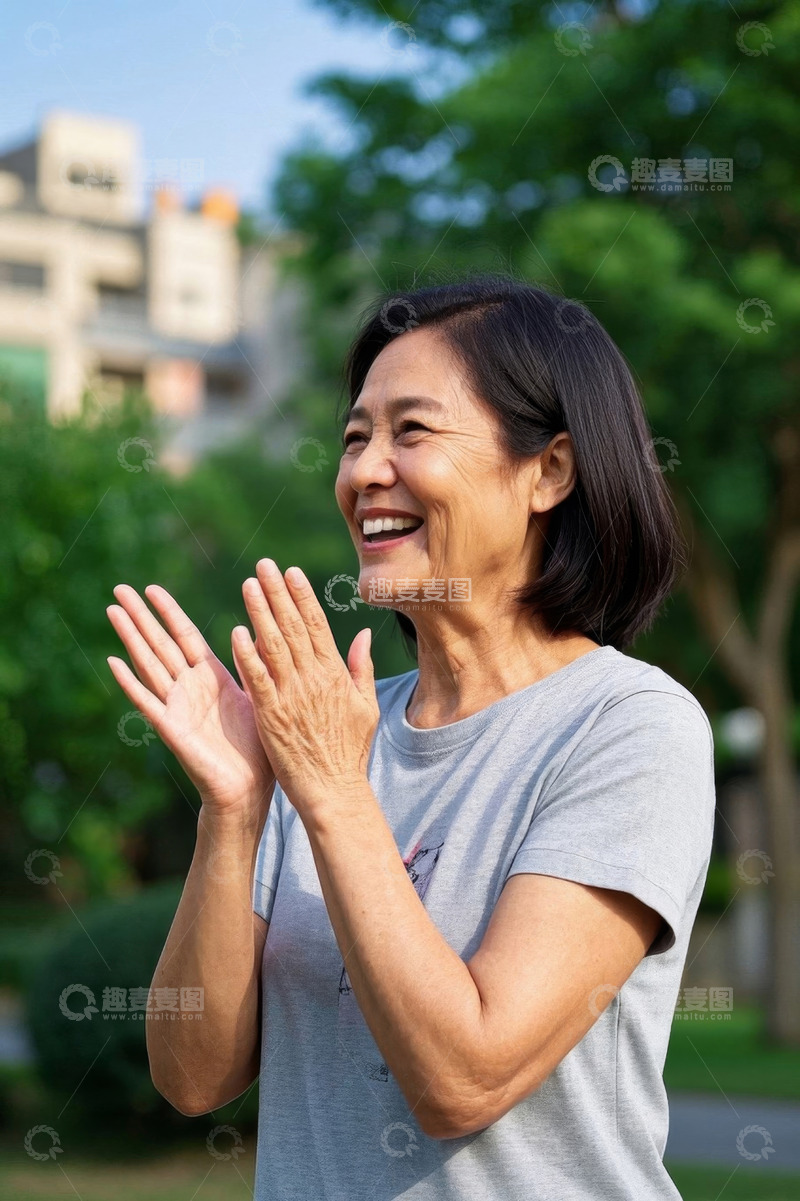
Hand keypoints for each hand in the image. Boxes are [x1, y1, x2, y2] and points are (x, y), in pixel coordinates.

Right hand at [106, 584, 274, 818]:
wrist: (249, 789)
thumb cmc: (256, 748)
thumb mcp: (258, 696)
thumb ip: (253, 665)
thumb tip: (261, 630)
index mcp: (211, 678)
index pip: (185, 635)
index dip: (169, 611)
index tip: (152, 587)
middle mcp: (189, 688)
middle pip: (160, 643)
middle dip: (141, 616)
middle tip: (120, 587)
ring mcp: (177, 707)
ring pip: (149, 664)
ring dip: (130, 637)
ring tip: (112, 610)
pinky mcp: (171, 728)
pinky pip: (148, 701)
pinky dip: (129, 682)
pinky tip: (112, 661)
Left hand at [231, 559, 378, 816]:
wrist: (334, 790)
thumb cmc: (350, 751)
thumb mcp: (366, 707)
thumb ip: (361, 668)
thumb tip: (363, 634)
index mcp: (335, 674)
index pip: (316, 625)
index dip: (302, 596)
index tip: (291, 571)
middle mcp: (314, 680)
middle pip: (293, 627)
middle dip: (278, 593)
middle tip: (263, 565)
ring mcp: (292, 697)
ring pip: (274, 646)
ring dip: (260, 613)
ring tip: (248, 585)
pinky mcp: (272, 716)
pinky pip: (258, 680)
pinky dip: (247, 656)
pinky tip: (236, 632)